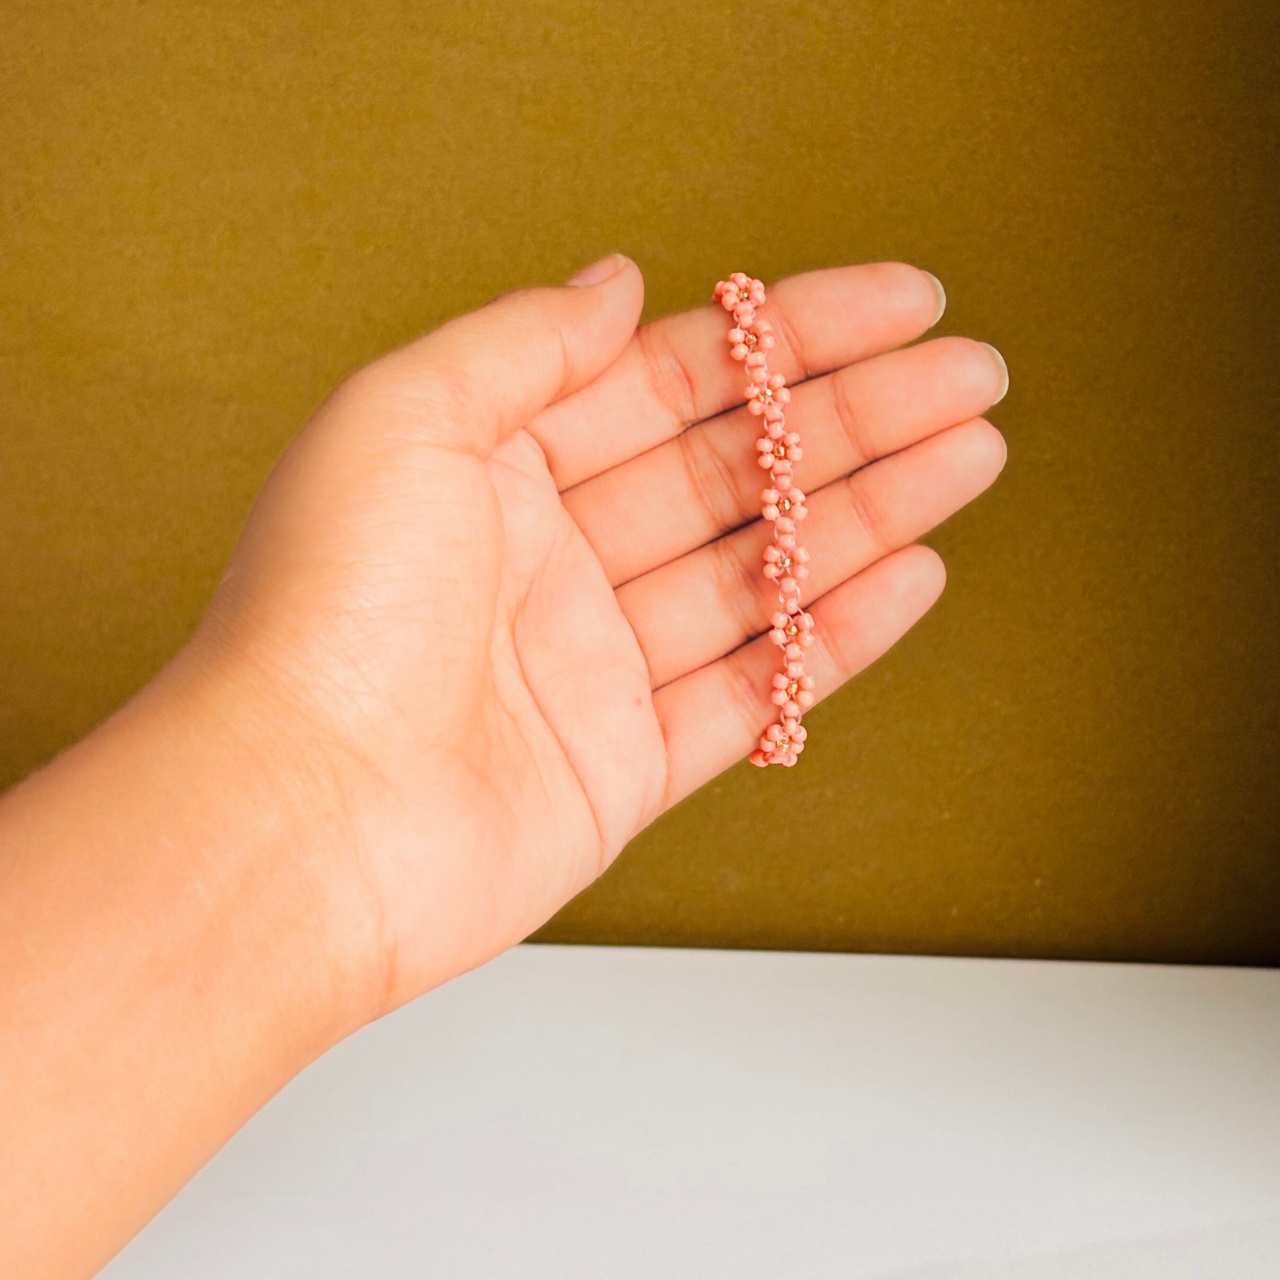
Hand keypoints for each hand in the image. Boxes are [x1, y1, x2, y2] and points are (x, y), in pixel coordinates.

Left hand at [185, 253, 1008, 1016]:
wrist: (298, 819)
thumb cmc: (324, 613)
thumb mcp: (402, 417)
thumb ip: (524, 343)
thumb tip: (618, 281)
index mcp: (497, 469)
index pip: (673, 380)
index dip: (790, 338)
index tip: (899, 303)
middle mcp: (551, 562)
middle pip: (735, 472)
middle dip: (858, 420)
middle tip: (972, 378)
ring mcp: (594, 666)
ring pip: (760, 574)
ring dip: (869, 513)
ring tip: (972, 458)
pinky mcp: (625, 764)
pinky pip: (752, 690)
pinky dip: (831, 637)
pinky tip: (911, 576)